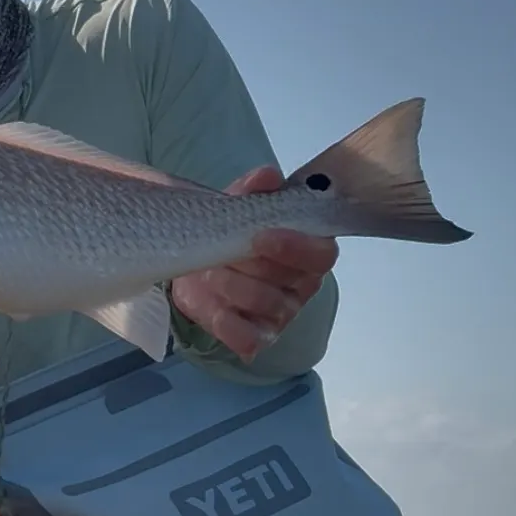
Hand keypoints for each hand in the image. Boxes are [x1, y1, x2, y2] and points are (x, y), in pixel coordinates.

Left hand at [170, 166, 337, 362]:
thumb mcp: (234, 207)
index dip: (296, 247)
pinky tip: (216, 310)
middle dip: (248, 263)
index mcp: (308, 250)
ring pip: (266, 305)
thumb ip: (252, 191)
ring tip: (209, 272)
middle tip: (220, 250)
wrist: (194, 267)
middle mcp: (301, 285)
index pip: (322, 255)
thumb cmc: (226, 234)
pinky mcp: (255, 336)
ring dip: (232, 286)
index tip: (262, 235)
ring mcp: (280, 314)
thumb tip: (267, 176)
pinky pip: (249, 340)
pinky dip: (230, 326)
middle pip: (287, 279)